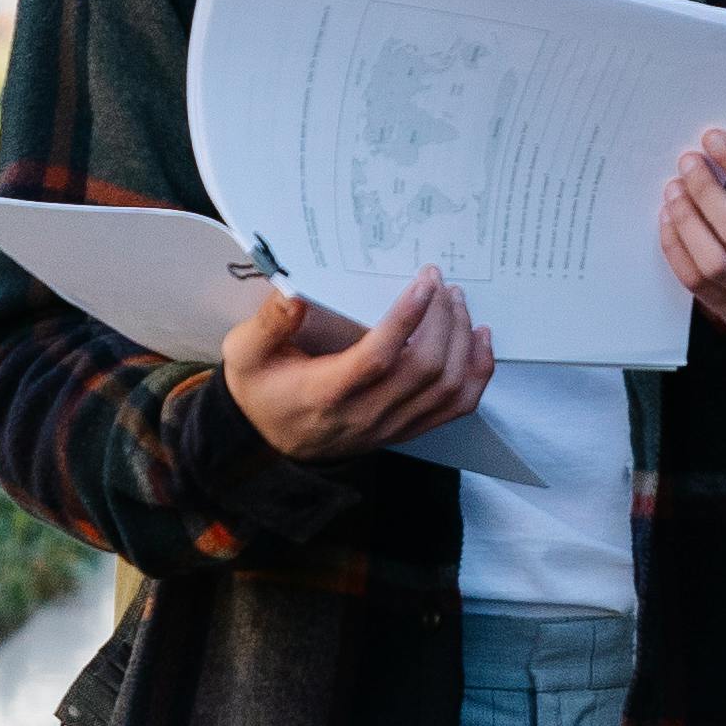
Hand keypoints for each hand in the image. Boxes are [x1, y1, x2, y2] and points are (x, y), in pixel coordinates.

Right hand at [219, 271, 492, 464]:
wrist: (270, 444)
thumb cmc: (263, 391)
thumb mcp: (246, 354)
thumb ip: (268, 322)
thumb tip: (293, 290)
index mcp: (327, 392)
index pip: (378, 358)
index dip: (406, 318)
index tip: (424, 281)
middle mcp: (366, 414)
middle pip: (424, 369)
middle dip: (442, 320)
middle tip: (441, 283)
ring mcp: (392, 426)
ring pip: (447, 388)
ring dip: (461, 340)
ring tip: (457, 302)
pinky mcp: (407, 430)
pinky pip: (456, 407)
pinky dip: (477, 372)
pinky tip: (478, 339)